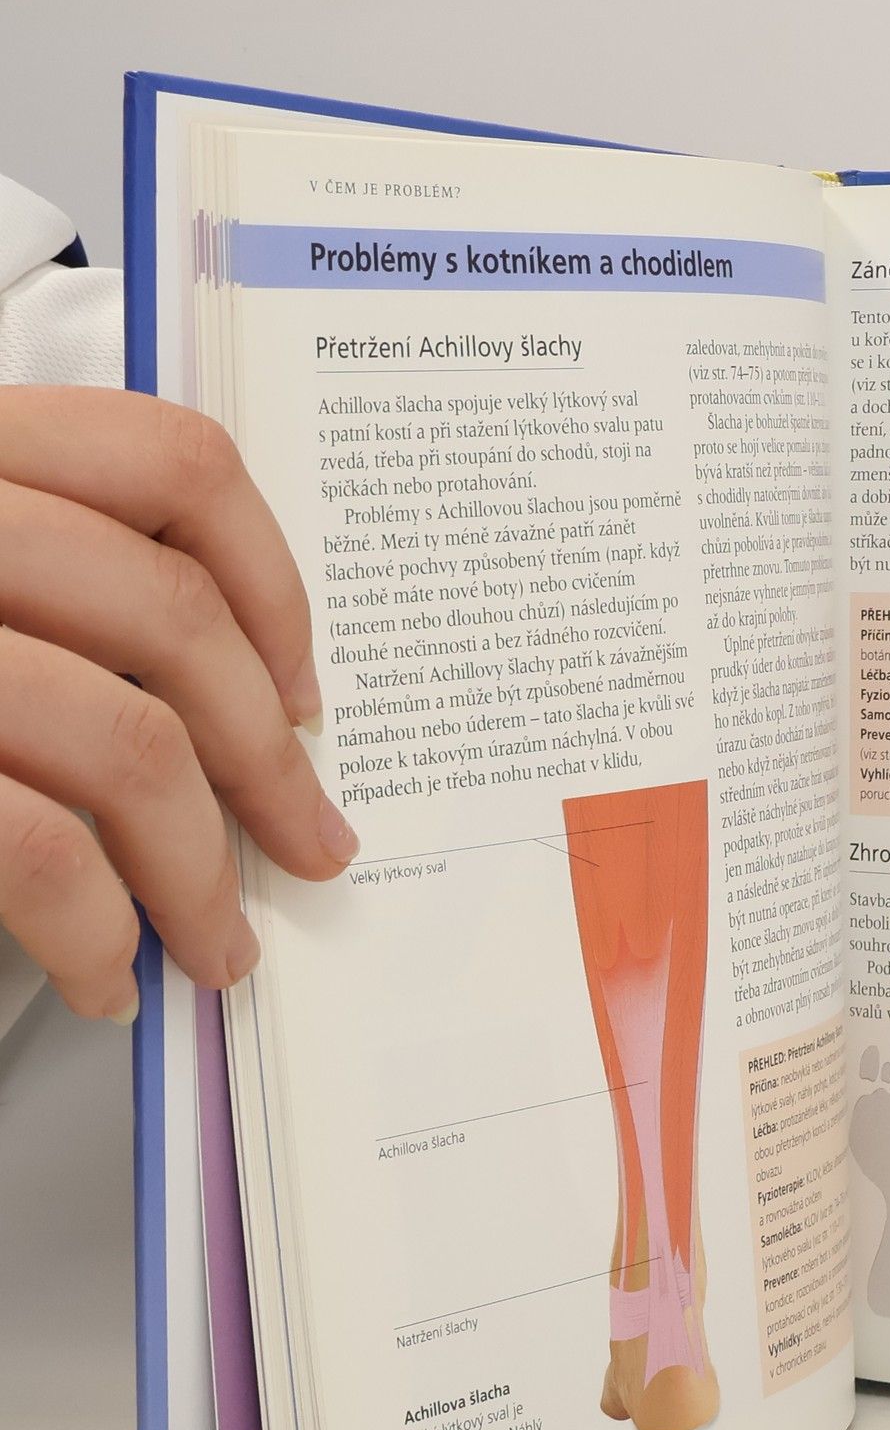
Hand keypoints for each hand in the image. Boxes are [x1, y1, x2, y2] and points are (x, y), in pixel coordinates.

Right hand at [0, 387, 355, 1021]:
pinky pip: (36, 850)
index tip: (309, 692)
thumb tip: (246, 695)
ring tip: (217, 944)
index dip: (273, 583)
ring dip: (197, 875)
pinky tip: (105, 968)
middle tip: (312, 845)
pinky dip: (90, 930)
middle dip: (269, 763)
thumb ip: (59, 581)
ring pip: (128, 746)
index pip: (173, 461)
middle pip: (175, 620)